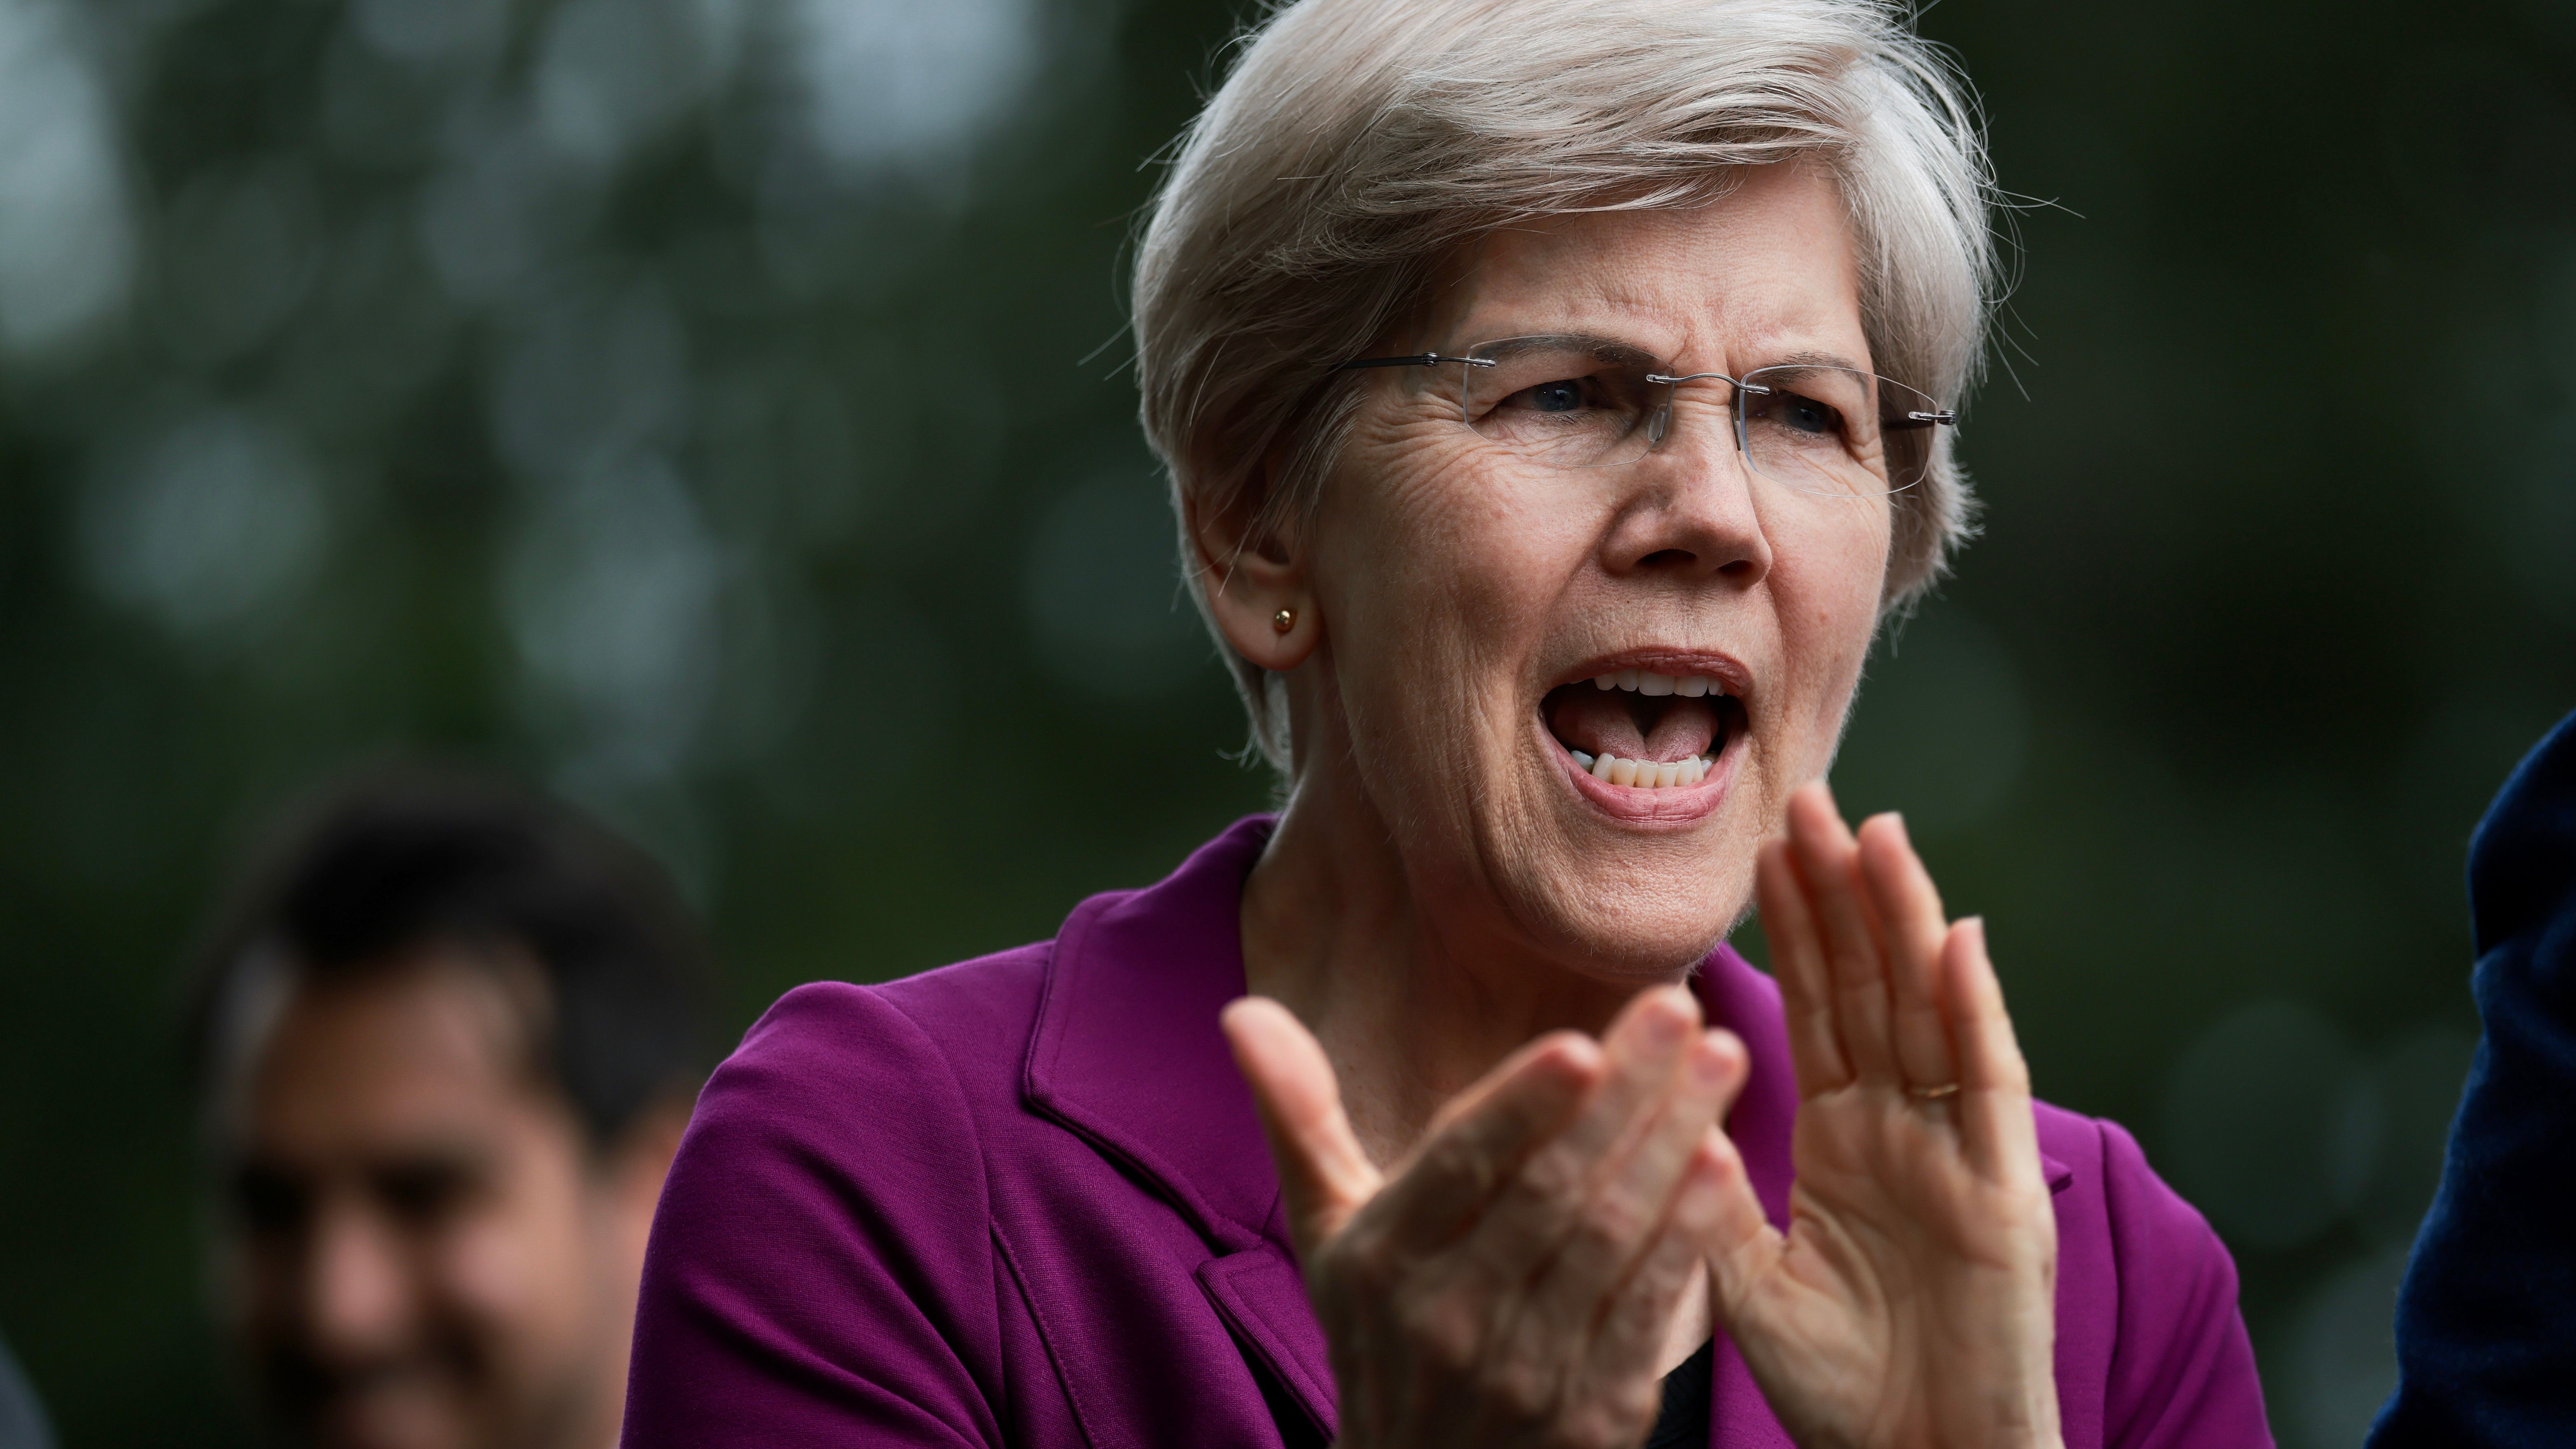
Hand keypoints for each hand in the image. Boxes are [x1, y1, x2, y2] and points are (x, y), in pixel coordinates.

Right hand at [1222, 987, 1748, 1448]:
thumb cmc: (1379, 1333)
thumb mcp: (1325, 1235)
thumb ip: (1297, 1116)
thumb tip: (1242, 1012)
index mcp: (1381, 1260)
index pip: (1458, 1166)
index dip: (1519, 1106)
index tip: (1580, 1042)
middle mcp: (1446, 1316)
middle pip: (1549, 1190)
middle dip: (1625, 1094)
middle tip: (1686, 1008)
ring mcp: (1523, 1372)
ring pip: (1609, 1240)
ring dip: (1673, 1146)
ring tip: (1727, 1062)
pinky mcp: (1592, 1414)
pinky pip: (1646, 1312)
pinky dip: (1687, 1238)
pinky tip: (1723, 1165)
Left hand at [1712, 781, 2060, 1448]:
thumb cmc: (1844, 1391)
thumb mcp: (1749, 1278)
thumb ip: (1713, 1194)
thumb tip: (1666, 1109)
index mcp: (1848, 1143)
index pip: (1819, 1008)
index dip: (1796, 927)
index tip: (1767, 845)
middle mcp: (1907, 1131)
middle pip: (1871, 988)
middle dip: (1841, 895)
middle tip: (1808, 797)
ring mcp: (1959, 1154)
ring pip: (1928, 1012)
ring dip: (1903, 922)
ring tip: (1877, 831)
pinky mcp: (2004, 1194)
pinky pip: (1985, 1087)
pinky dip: (1973, 1011)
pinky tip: (1957, 938)